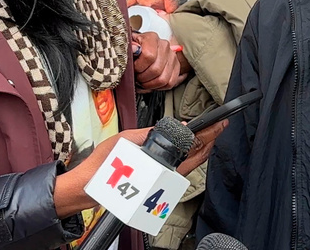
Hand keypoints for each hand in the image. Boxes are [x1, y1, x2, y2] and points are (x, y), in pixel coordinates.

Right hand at [52, 120, 226, 217]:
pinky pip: (180, 166)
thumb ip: (151, 133)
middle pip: (196, 157)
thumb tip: (175, 127)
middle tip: (220, 126)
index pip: (192, 148)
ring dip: (201, 148)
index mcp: (161, 163)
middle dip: (210, 140)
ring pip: (190, 163)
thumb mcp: (126, 140)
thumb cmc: (104, 166)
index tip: (219, 124)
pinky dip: (189, 154)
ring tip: (210, 133)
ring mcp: (163, 179)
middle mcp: (165, 174)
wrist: (89, 186)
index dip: (208, 135)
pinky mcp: (158, 181)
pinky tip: (190, 146)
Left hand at [132, 31, 186, 91]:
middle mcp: (164, 46)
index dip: (138, 67)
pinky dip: (159, 87)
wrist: (143, 49)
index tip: (134, 68)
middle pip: (156, 70)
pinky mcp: (176, 67)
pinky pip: (170, 83)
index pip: (149, 56)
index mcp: (152, 38)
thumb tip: (134, 48)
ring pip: (163, 79)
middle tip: (137, 77)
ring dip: (150, 84)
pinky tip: (151, 82)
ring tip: (143, 81)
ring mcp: (172, 57)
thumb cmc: (135, 49)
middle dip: (143, 78)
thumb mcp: (127, 45)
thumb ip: (129, 47)